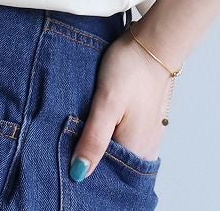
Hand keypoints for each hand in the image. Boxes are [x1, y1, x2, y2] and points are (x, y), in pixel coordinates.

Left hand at [68, 24, 177, 181]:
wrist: (151, 43)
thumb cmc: (130, 69)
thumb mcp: (106, 103)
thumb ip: (94, 139)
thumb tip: (79, 173)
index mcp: (137, 150)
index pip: (107, 176)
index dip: (86, 171)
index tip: (67, 161)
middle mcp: (146, 148)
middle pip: (114, 166)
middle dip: (92, 160)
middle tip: (71, 144)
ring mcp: (147, 135)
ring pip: (119, 152)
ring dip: (101, 148)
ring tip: (80, 134)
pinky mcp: (144, 122)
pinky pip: (125, 139)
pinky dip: (110, 136)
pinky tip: (96, 125)